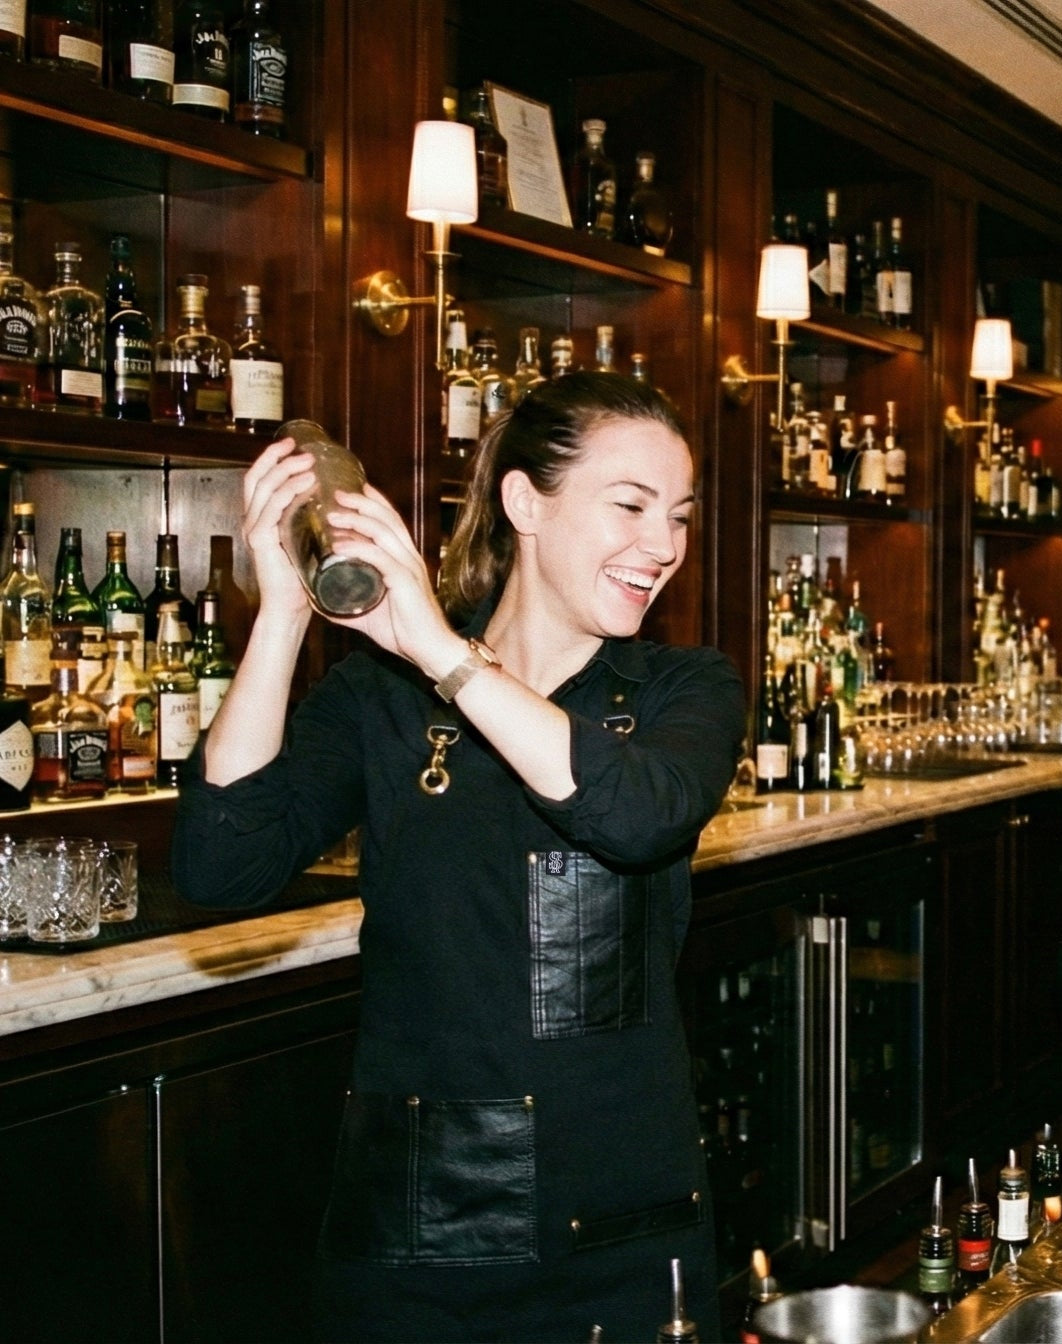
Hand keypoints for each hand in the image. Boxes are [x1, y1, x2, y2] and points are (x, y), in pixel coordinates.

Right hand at [242, 435, 317, 620]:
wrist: (289, 609)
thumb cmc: (301, 580)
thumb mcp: (305, 543)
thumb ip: (310, 522)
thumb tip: (335, 501)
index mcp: (260, 519)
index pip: (259, 480)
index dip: (272, 459)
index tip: (294, 445)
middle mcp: (252, 521)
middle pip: (257, 477)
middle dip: (278, 458)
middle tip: (302, 449)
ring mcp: (254, 530)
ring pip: (264, 488)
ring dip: (287, 471)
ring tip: (308, 464)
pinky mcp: (260, 541)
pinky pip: (272, 509)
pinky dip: (289, 492)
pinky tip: (306, 484)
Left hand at [322, 481, 457, 669]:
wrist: (431, 651)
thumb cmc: (406, 633)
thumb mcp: (369, 614)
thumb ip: (347, 605)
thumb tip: (318, 602)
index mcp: (406, 559)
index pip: (392, 522)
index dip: (374, 503)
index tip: (353, 490)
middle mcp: (410, 557)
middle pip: (387, 518)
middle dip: (362, 502)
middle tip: (337, 493)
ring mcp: (409, 567)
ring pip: (382, 531)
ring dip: (356, 519)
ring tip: (333, 515)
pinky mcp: (405, 581)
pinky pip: (379, 557)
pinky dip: (357, 548)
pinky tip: (339, 545)